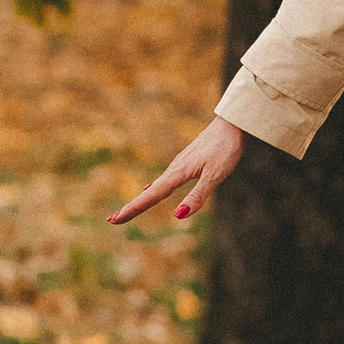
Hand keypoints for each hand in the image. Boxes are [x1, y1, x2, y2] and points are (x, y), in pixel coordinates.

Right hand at [110, 116, 244, 227]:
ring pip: (155, 186)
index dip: (133, 209)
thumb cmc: (225, 149)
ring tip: (127, 211)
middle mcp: (174, 169)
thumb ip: (197, 196)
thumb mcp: (215, 176)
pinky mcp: (186, 161)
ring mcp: (179, 164)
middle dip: (132, 207)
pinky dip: (153, 189)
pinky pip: (164, 179)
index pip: (151, 197)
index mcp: (178, 173)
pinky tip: (150, 189)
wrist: (231, 123)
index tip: (114, 220)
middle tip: (112, 220)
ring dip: (140, 200)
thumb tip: (178, 216)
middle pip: (149, 193)